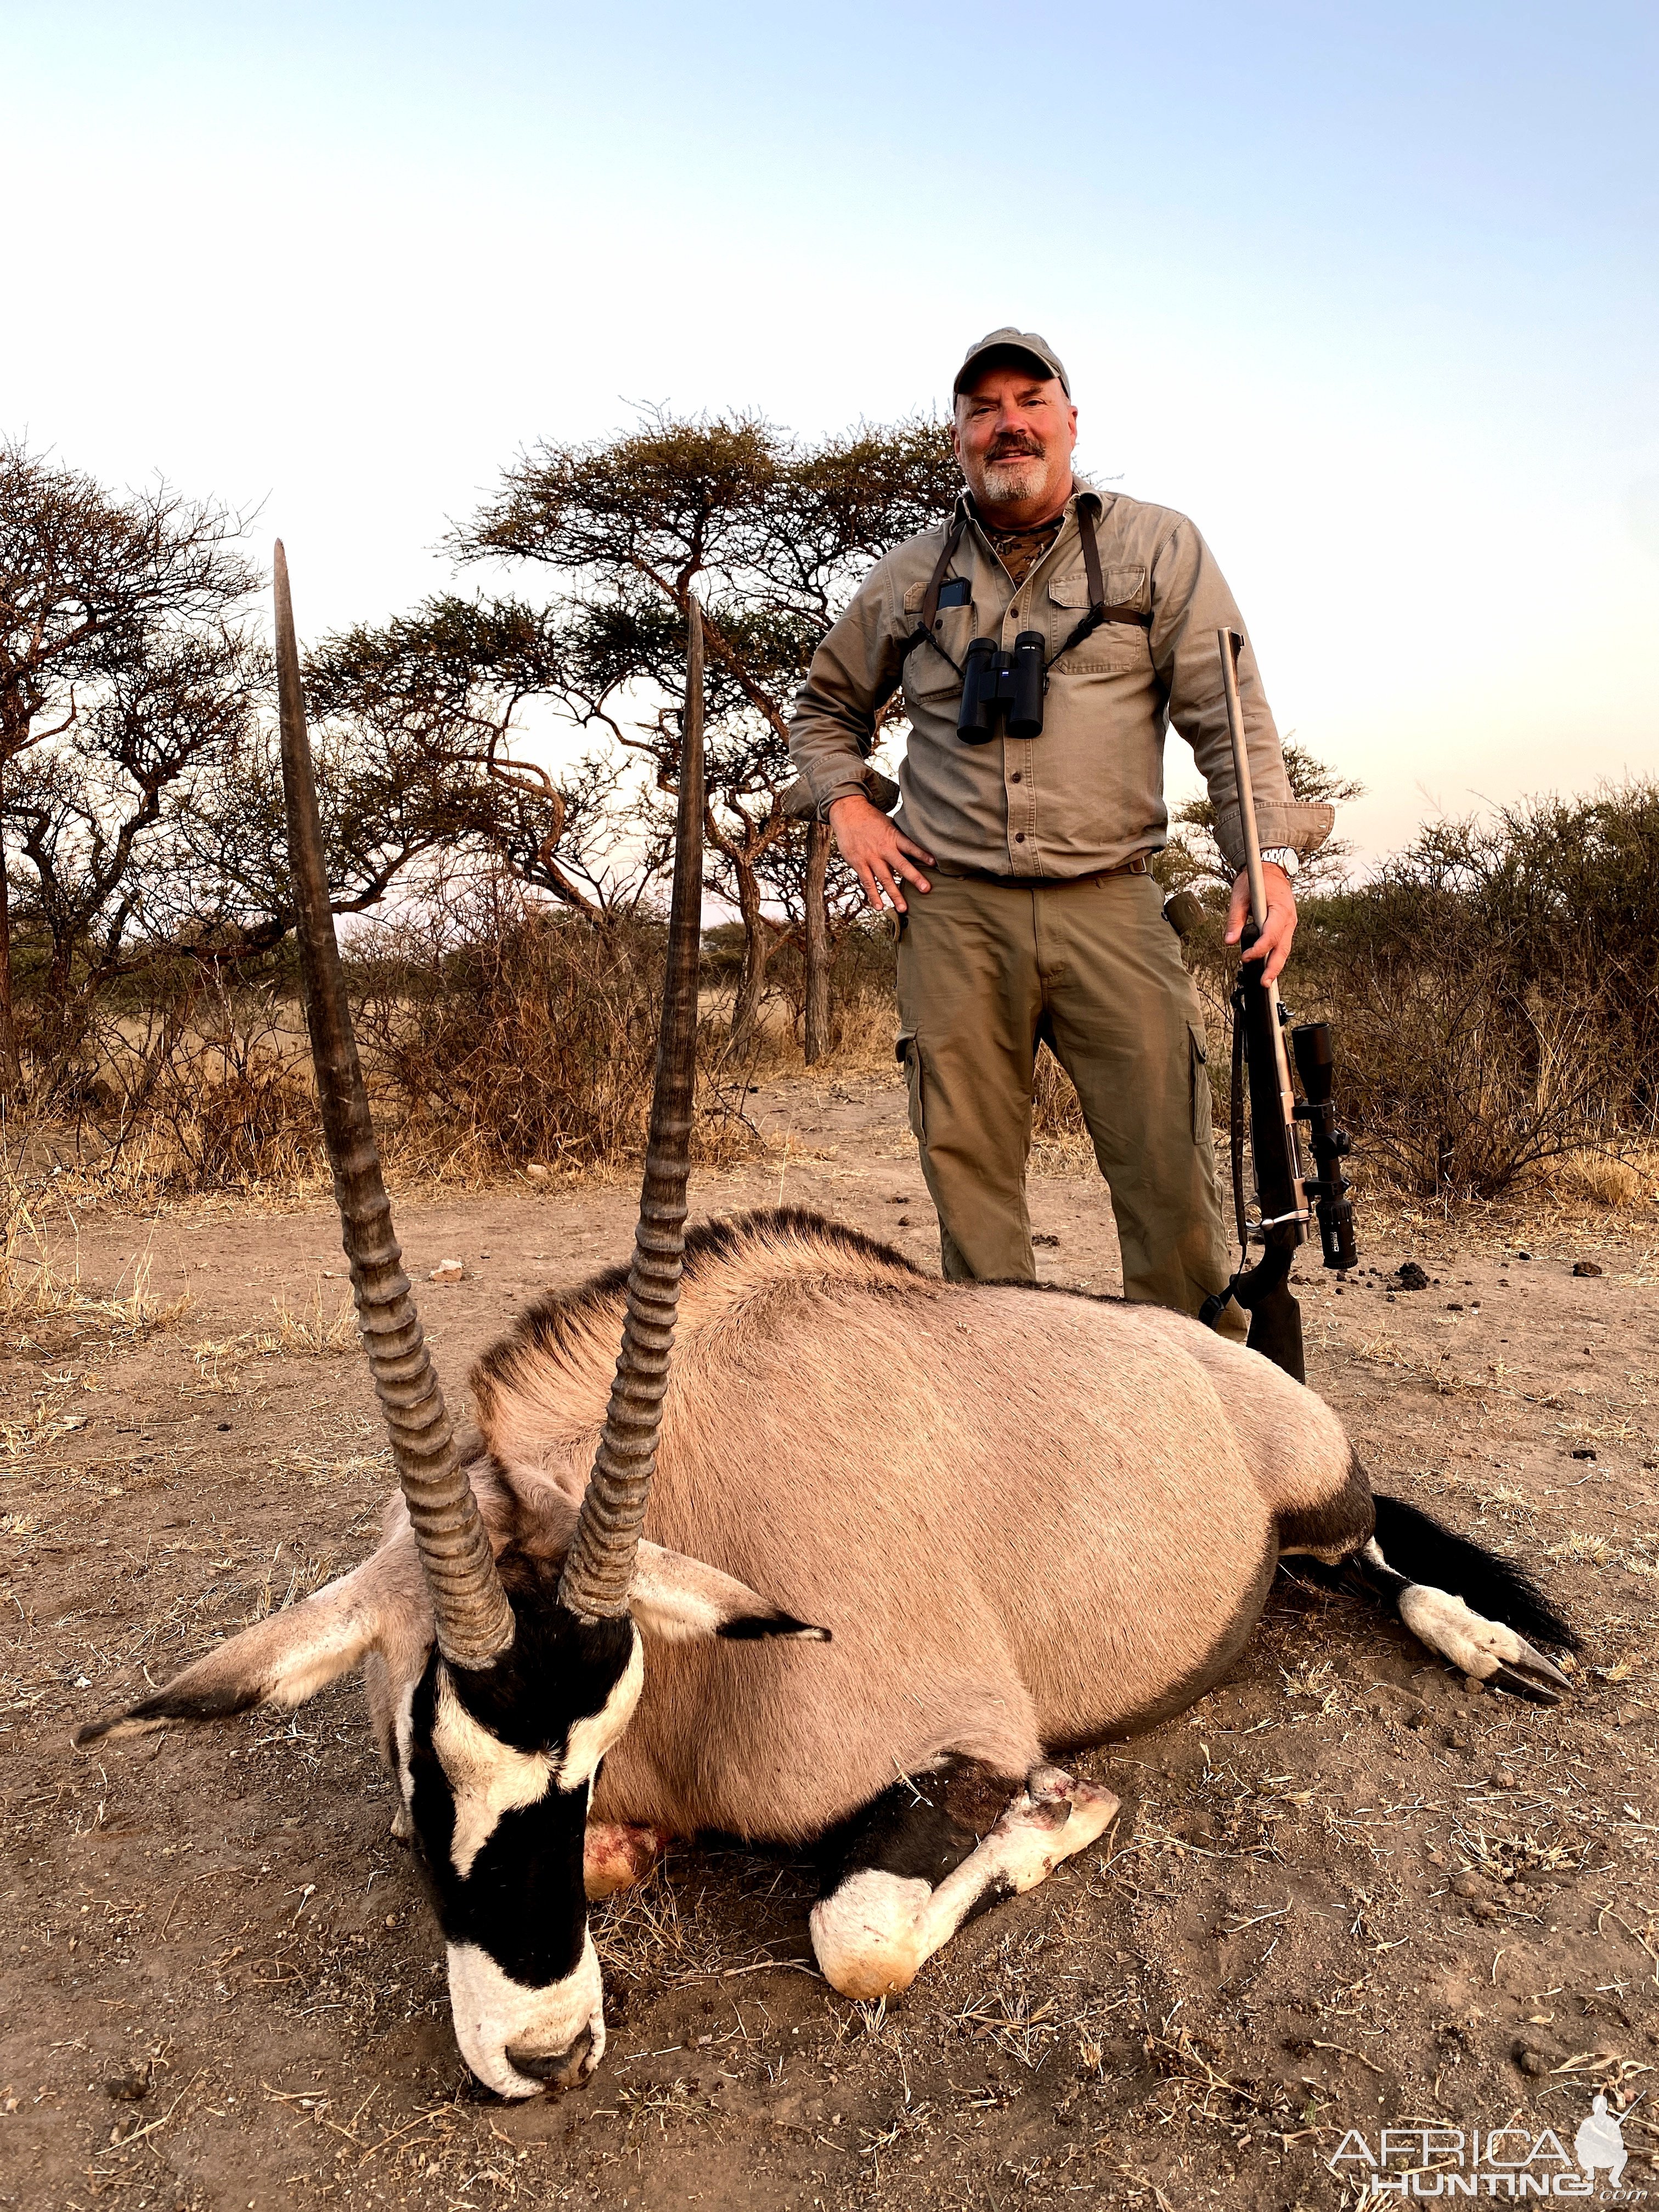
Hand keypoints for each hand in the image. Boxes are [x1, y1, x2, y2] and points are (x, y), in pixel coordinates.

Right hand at [828, 794, 933, 913]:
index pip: (911, 846)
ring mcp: (870, 857)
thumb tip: (920, 844)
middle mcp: (883, 848)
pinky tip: (879, 907)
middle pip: (901, 865)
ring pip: (885, 879)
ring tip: (903, 908)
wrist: (848, 814)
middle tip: (926, 889)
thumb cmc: (872, 820)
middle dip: (914, 878)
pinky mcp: (859, 864)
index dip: (923, 854)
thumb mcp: (889, 823)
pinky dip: (873, 896)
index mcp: (893, 837)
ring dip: (895, 894)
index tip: (935, 863)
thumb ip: (901, 837)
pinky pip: (867, 883)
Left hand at [1224, 863, 1297, 983]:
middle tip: (1264, 983)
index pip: (1271, 935)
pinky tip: (1268, 968)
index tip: (1245, 957)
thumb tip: (1229, 941)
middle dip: (1273, 968)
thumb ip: (1235, 920)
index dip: (1258, 949)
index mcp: (1280, 909)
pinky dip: (1276, 956)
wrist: (1271, 869)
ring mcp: (1290, 923)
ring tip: (1266, 981)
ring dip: (1276, 966)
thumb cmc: (1256, 880)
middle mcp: (1289, 918)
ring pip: (1285, 949)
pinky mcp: (1287, 926)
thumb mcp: (1240, 896)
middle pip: (1283, 948)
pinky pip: (1282, 944)